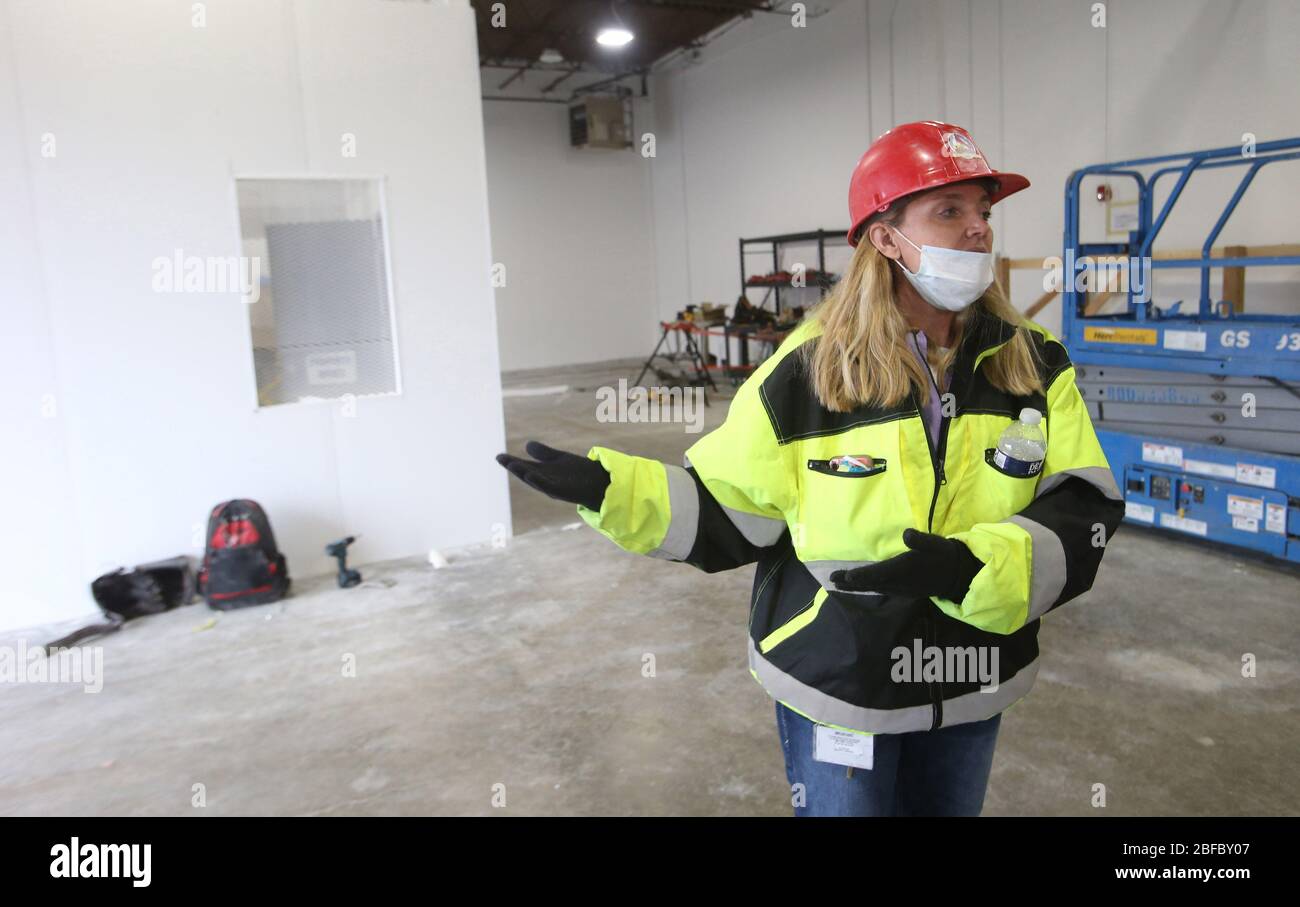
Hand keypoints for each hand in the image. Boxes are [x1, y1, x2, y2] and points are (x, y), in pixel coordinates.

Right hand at [495, 440, 610, 510]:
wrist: (601, 484)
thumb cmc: (579, 473)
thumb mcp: (558, 459)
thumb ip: (543, 453)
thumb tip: (527, 445)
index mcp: (544, 473)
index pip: (525, 466)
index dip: (512, 462)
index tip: (498, 456)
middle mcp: (547, 481)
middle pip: (527, 473)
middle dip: (514, 467)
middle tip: (500, 458)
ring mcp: (555, 487)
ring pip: (537, 480)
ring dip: (525, 473)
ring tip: (513, 465)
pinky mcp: (565, 491)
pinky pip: (550, 487)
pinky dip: (540, 481)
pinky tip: (531, 474)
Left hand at [829, 529, 983, 601]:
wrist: (956, 575)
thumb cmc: (943, 555)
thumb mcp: (934, 544)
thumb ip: (920, 540)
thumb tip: (906, 534)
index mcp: (905, 569)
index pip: (880, 573)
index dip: (863, 575)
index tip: (847, 577)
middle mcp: (900, 582)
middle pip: (871, 583)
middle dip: (850, 582)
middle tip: (831, 580)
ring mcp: (901, 589)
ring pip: (874, 588)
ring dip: (855, 586)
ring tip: (837, 584)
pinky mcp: (902, 591)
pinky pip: (880, 590)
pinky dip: (866, 587)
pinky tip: (858, 586)